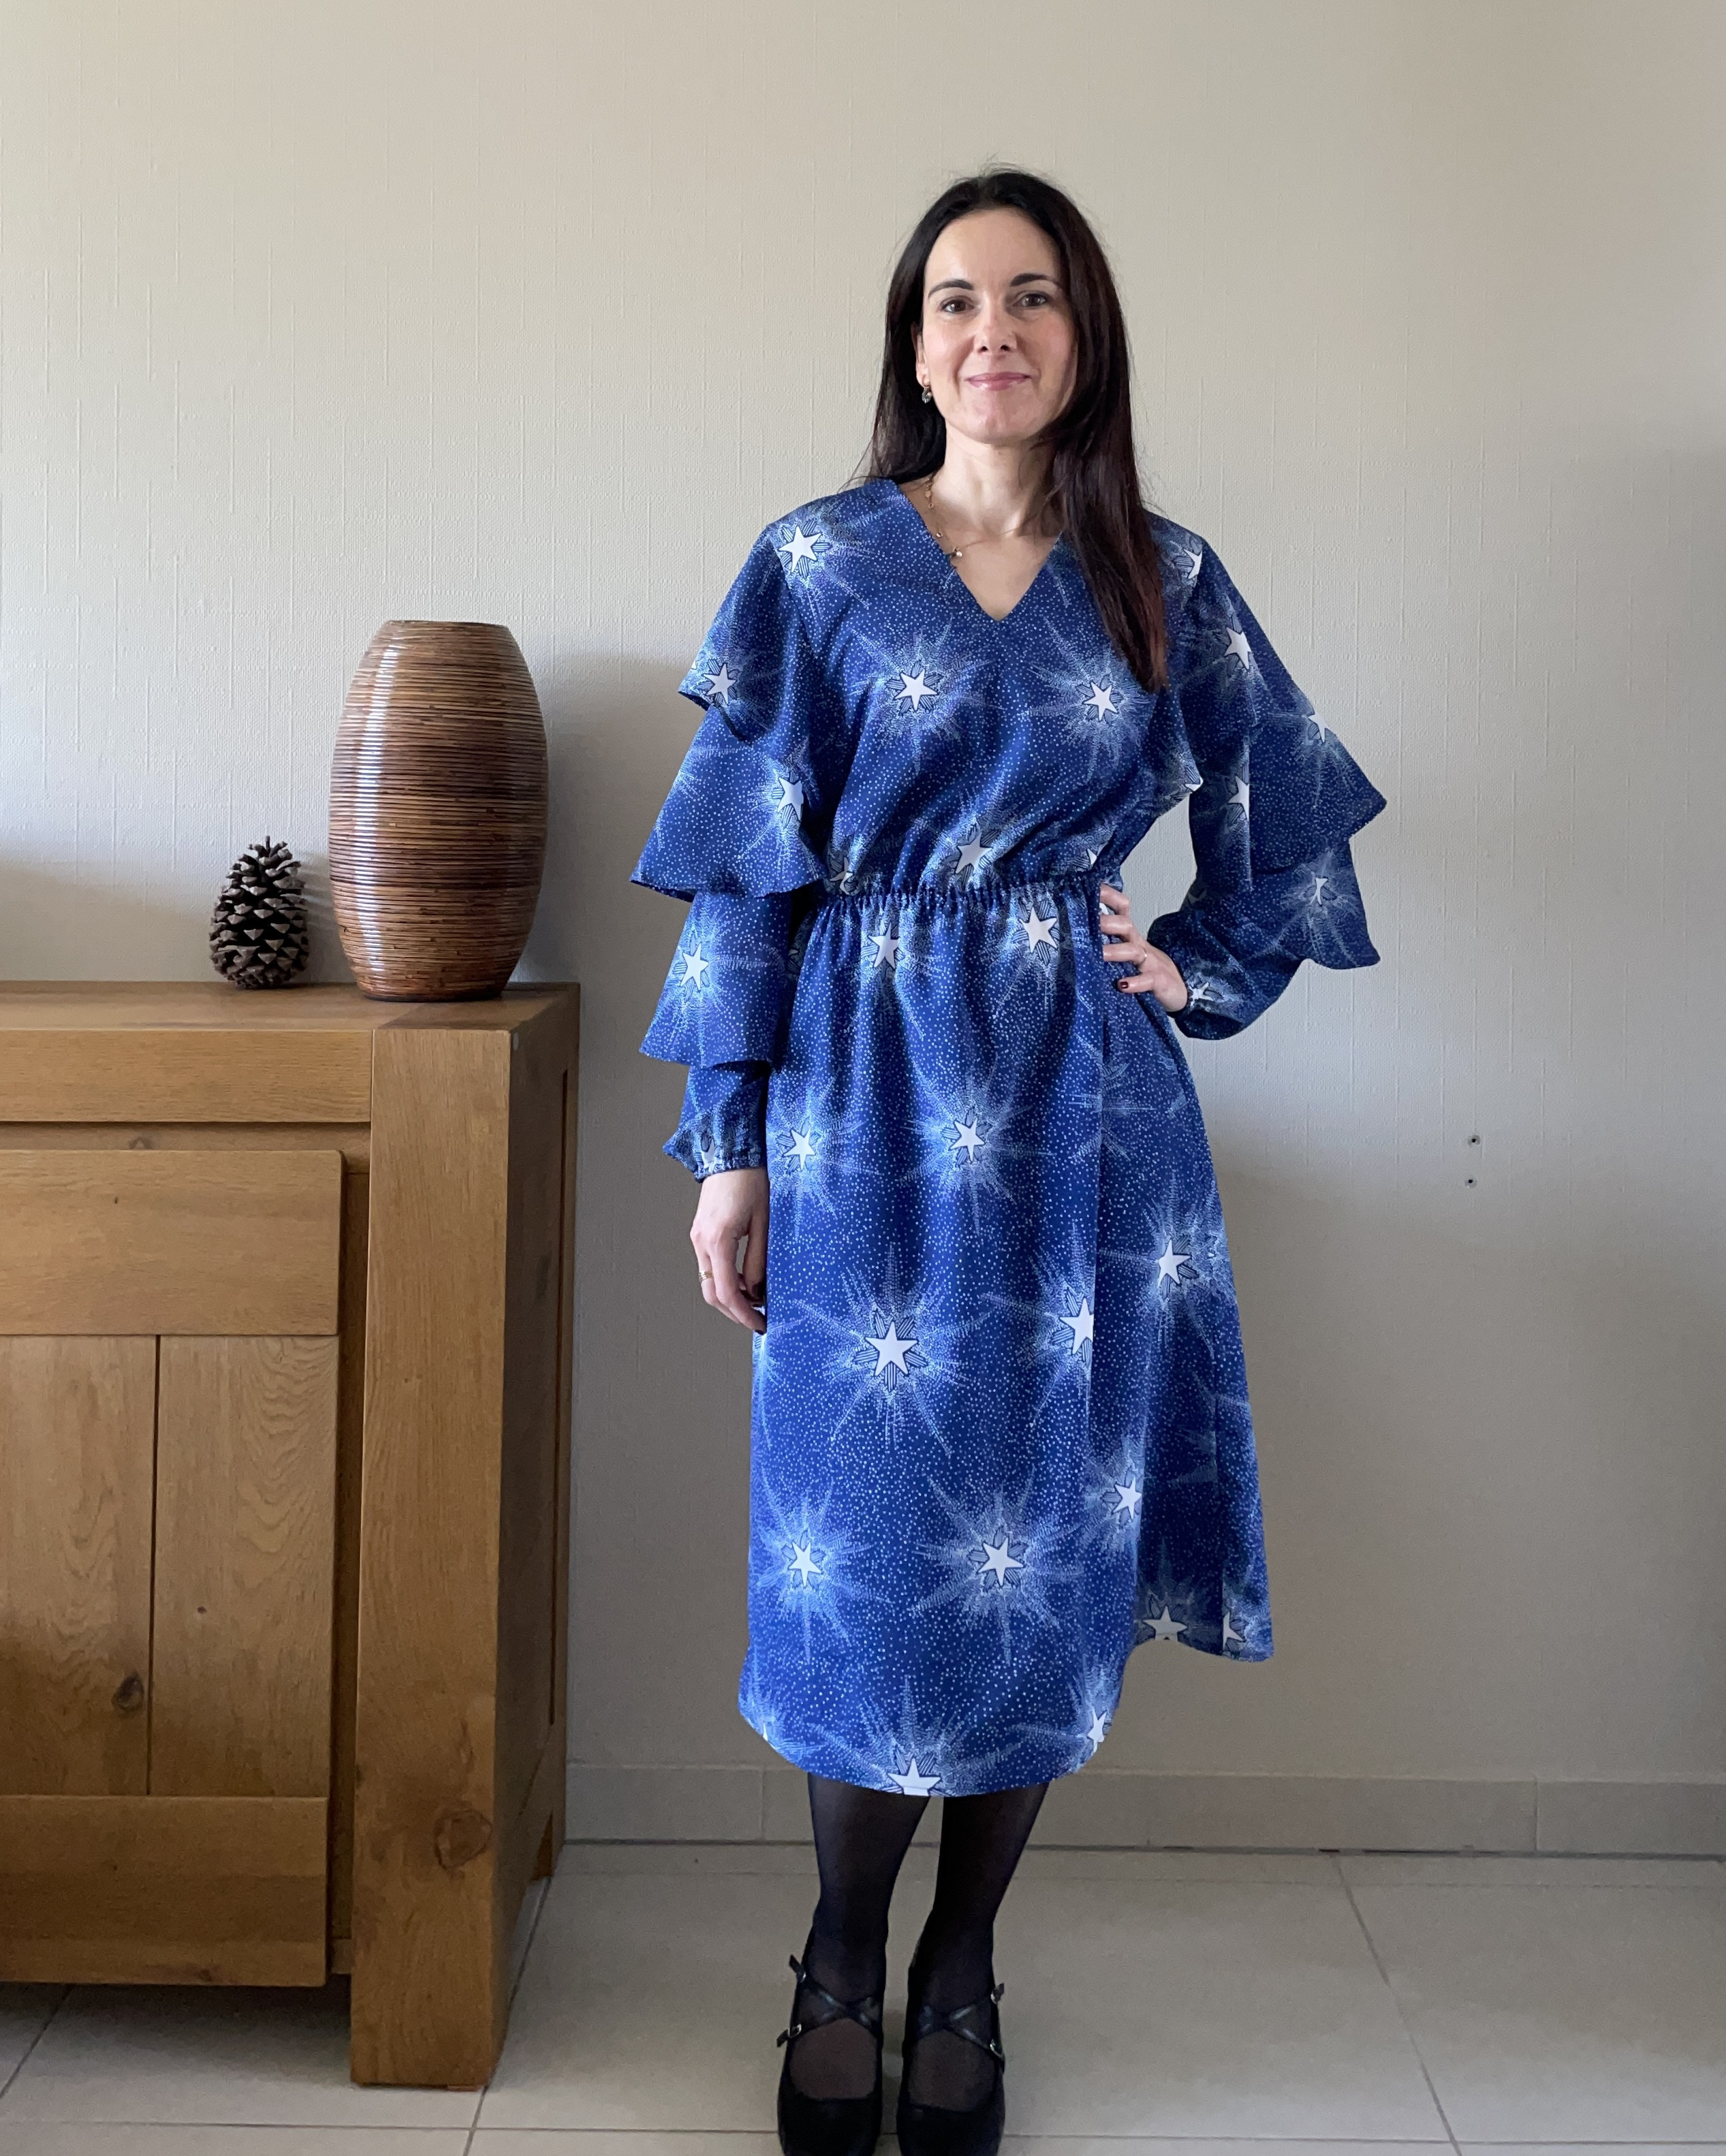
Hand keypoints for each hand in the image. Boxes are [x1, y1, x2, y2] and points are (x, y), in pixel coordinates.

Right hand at [690, 1165, 768, 1333]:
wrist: (731, 1153)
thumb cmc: (752, 1181)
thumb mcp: (764, 1222)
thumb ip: (758, 1258)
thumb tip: (757, 1289)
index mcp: (719, 1240)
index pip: (726, 1292)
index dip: (743, 1313)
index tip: (759, 1324)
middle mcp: (702, 1242)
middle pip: (711, 1294)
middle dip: (734, 1311)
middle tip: (758, 1319)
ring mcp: (698, 1238)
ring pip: (708, 1281)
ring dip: (730, 1296)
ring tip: (756, 1301)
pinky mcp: (700, 1233)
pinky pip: (710, 1266)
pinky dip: (725, 1280)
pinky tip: (746, 1281)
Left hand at [1098, 882, 1188, 1012]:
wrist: (1178, 991)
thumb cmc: (1146, 971)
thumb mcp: (1127, 954)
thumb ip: (1106, 944)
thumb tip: (1074, 935)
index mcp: (1130, 936)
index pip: (1122, 908)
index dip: (1109, 897)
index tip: (1092, 889)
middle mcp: (1138, 945)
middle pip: (1126, 925)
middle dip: (1108, 922)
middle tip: (1090, 924)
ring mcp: (1150, 963)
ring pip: (1133, 951)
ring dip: (1116, 951)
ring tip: (1100, 954)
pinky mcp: (1158, 981)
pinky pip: (1147, 980)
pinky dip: (1135, 982)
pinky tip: (1122, 985)